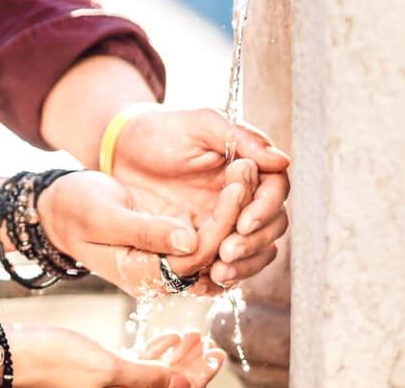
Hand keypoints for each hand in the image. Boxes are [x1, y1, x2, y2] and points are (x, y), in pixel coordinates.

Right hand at [8, 325, 225, 387]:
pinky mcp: (96, 373)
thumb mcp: (106, 369)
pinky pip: (135, 368)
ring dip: (174, 357)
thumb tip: (187, 384)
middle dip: (191, 365)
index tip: (217, 353)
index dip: (199, 375)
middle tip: (209, 342)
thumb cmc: (53, 361)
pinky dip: (151, 353)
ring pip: (153, 375)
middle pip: (168, 385)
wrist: (10, 355)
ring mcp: (109, 385)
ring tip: (190, 335)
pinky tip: (162, 337)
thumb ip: (147, 377)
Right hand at [38, 162, 255, 297]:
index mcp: (144, 273)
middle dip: (236, 213)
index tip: (235, 185)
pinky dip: (226, 212)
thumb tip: (188, 239)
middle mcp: (163, 274)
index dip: (222, 222)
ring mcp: (170, 261)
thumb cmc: (74, 209)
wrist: (59, 208)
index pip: (197, 255)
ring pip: (218, 246)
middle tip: (248, 171)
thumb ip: (144, 231)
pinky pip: (210, 235)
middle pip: (215, 252)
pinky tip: (237, 184)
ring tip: (247, 173)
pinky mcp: (174, 245)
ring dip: (236, 212)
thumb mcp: (103, 216)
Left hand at [112, 108, 290, 290]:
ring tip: (218, 270)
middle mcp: (246, 197)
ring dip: (245, 265)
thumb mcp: (198, 124)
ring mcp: (228, 221)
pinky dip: (224, 275)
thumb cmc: (161, 132)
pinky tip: (207, 281)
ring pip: (256, 250)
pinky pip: (228, 264)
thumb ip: (238, 137)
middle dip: (254, 242)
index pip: (275, 191)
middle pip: (272, 226)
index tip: (243, 221)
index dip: (264, 209)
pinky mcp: (208, 240)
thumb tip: (282, 161)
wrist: (122, 153)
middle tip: (227, 249)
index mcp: (251, 168)